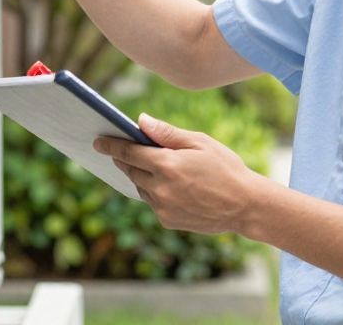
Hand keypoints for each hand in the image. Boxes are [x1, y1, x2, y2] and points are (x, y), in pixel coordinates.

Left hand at [94, 113, 264, 235]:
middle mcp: (160, 188)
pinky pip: (152, 202)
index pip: (129, 152)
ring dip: (141, 176)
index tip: (97, 141)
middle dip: (124, 160)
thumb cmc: (225, 167)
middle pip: (131, 171)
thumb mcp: (200, 142)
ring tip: (151, 166)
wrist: (245, 205)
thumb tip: (140, 121)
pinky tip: (168, 185)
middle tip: (121, 150)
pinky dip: (155, 192)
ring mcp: (163, 207)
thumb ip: (167, 133)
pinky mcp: (167, 221)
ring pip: (140, 188)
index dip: (111, 145)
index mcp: (167, 164)